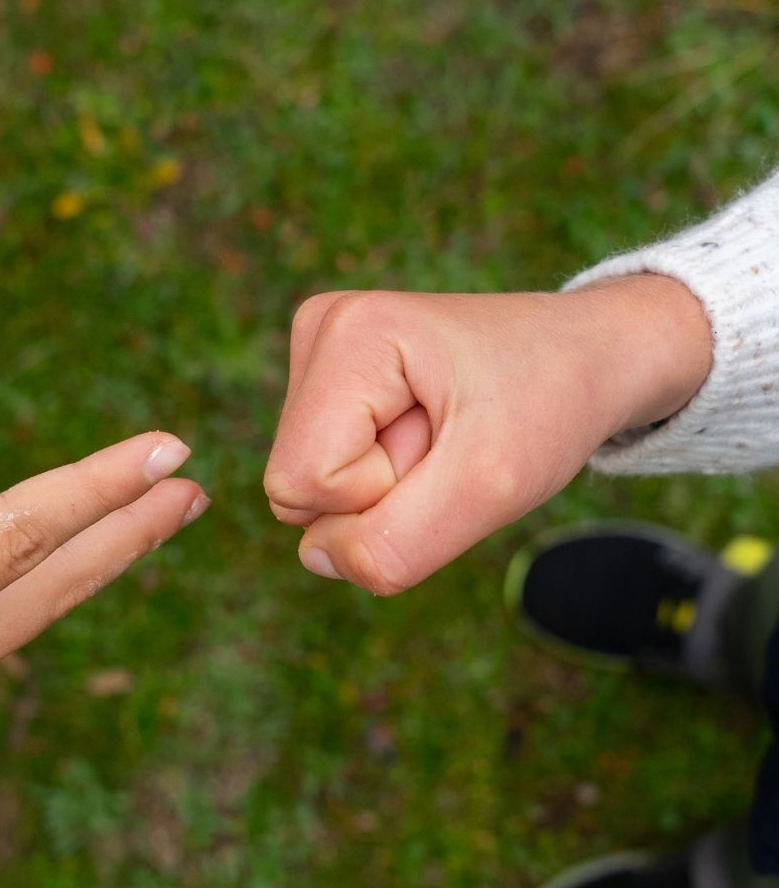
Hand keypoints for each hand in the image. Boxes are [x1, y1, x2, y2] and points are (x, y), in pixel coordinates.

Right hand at [263, 276, 712, 595]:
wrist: (591, 356)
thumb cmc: (550, 406)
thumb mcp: (489, 489)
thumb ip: (393, 545)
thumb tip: (317, 557)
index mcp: (348, 334)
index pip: (303, 483)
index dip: (383, 494)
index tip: (451, 445)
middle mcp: (319, 330)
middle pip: (296, 486)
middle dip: (384, 490)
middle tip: (453, 442)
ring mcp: (318, 351)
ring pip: (308, 486)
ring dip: (390, 484)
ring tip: (448, 433)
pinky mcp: (327, 376)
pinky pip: (323, 472)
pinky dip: (385, 473)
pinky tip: (432, 432)